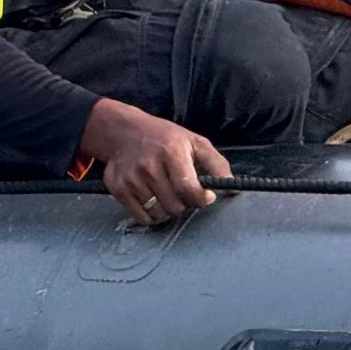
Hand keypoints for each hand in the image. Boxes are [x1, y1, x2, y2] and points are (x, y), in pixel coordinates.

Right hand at [79, 99, 226, 223]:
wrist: (124, 132)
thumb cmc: (164, 138)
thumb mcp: (194, 142)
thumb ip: (216, 164)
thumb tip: (231, 186)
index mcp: (171, 152)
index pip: (189, 189)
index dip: (201, 199)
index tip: (205, 196)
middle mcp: (149, 166)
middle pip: (175, 207)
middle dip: (184, 203)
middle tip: (182, 191)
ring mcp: (132, 179)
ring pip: (159, 215)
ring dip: (167, 210)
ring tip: (167, 193)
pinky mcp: (119, 189)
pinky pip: (142, 217)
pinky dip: (151, 214)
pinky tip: (153, 198)